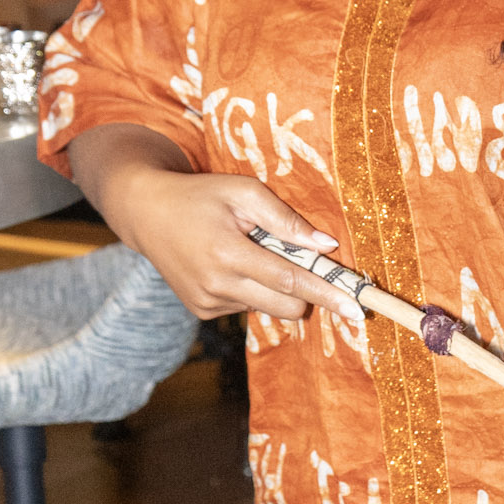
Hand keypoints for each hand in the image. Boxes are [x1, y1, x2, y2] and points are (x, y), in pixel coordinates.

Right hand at [112, 164, 363, 325]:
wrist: (146, 212)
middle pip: (286, 307)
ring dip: (273, 285)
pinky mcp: (201, 311)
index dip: (328, 294)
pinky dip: (250, 288)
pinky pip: (246, 306)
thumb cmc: (201, 195)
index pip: (291, 281)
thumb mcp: (244, 192)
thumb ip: (286, 220)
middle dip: (305, 291)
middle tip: (301, 260)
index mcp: (228, 253)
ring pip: (267, 307)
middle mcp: (216, 285)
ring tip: (248, 250)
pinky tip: (229, 263)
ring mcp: (207, 303)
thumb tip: (328, 246)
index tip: (357, 310)